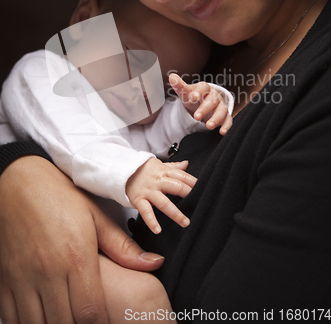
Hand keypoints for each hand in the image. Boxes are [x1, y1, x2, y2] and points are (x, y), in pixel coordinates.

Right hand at [0, 155, 163, 323]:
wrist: (19, 181)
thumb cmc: (60, 196)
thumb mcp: (95, 216)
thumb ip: (123, 246)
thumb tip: (155, 263)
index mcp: (75, 256)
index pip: (90, 312)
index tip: (108, 322)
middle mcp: (47, 270)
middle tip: (89, 320)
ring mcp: (22, 277)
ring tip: (68, 318)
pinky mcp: (4, 278)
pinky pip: (13, 316)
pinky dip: (27, 323)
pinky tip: (43, 316)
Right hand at [126, 158, 196, 233]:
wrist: (123, 170)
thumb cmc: (144, 170)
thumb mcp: (159, 165)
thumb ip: (174, 167)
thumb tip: (187, 164)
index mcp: (165, 172)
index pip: (182, 176)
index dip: (193, 182)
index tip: (204, 188)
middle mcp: (158, 181)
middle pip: (176, 187)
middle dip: (188, 194)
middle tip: (200, 203)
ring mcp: (149, 191)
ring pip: (164, 203)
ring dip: (175, 213)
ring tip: (185, 222)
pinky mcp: (139, 200)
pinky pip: (146, 212)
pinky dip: (151, 221)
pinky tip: (158, 230)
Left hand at [169, 73, 232, 134]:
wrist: (201, 104)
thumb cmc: (194, 97)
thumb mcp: (185, 93)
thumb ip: (179, 85)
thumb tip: (171, 76)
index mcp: (205, 88)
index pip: (203, 87)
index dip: (199, 91)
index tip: (194, 97)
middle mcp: (214, 96)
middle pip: (212, 101)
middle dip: (205, 109)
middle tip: (196, 117)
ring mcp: (221, 106)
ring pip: (221, 111)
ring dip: (216, 118)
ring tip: (209, 126)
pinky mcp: (225, 116)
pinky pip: (228, 120)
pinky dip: (226, 126)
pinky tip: (222, 132)